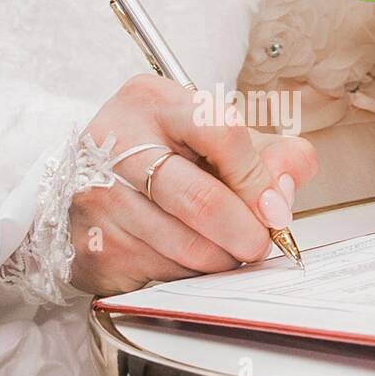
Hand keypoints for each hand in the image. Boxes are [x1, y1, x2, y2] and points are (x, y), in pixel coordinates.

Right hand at [69, 75, 318, 294]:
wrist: (97, 182)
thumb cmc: (169, 155)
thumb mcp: (223, 140)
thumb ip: (274, 156)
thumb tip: (281, 197)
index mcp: (153, 101)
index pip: (222, 132)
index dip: (257, 178)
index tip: (273, 206)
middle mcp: (115, 142)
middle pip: (202, 200)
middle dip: (246, 233)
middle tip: (258, 242)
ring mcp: (99, 195)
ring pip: (186, 247)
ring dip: (222, 259)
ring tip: (225, 248)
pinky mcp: (94, 244)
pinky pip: (163, 273)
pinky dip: (190, 274)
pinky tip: (186, 256)